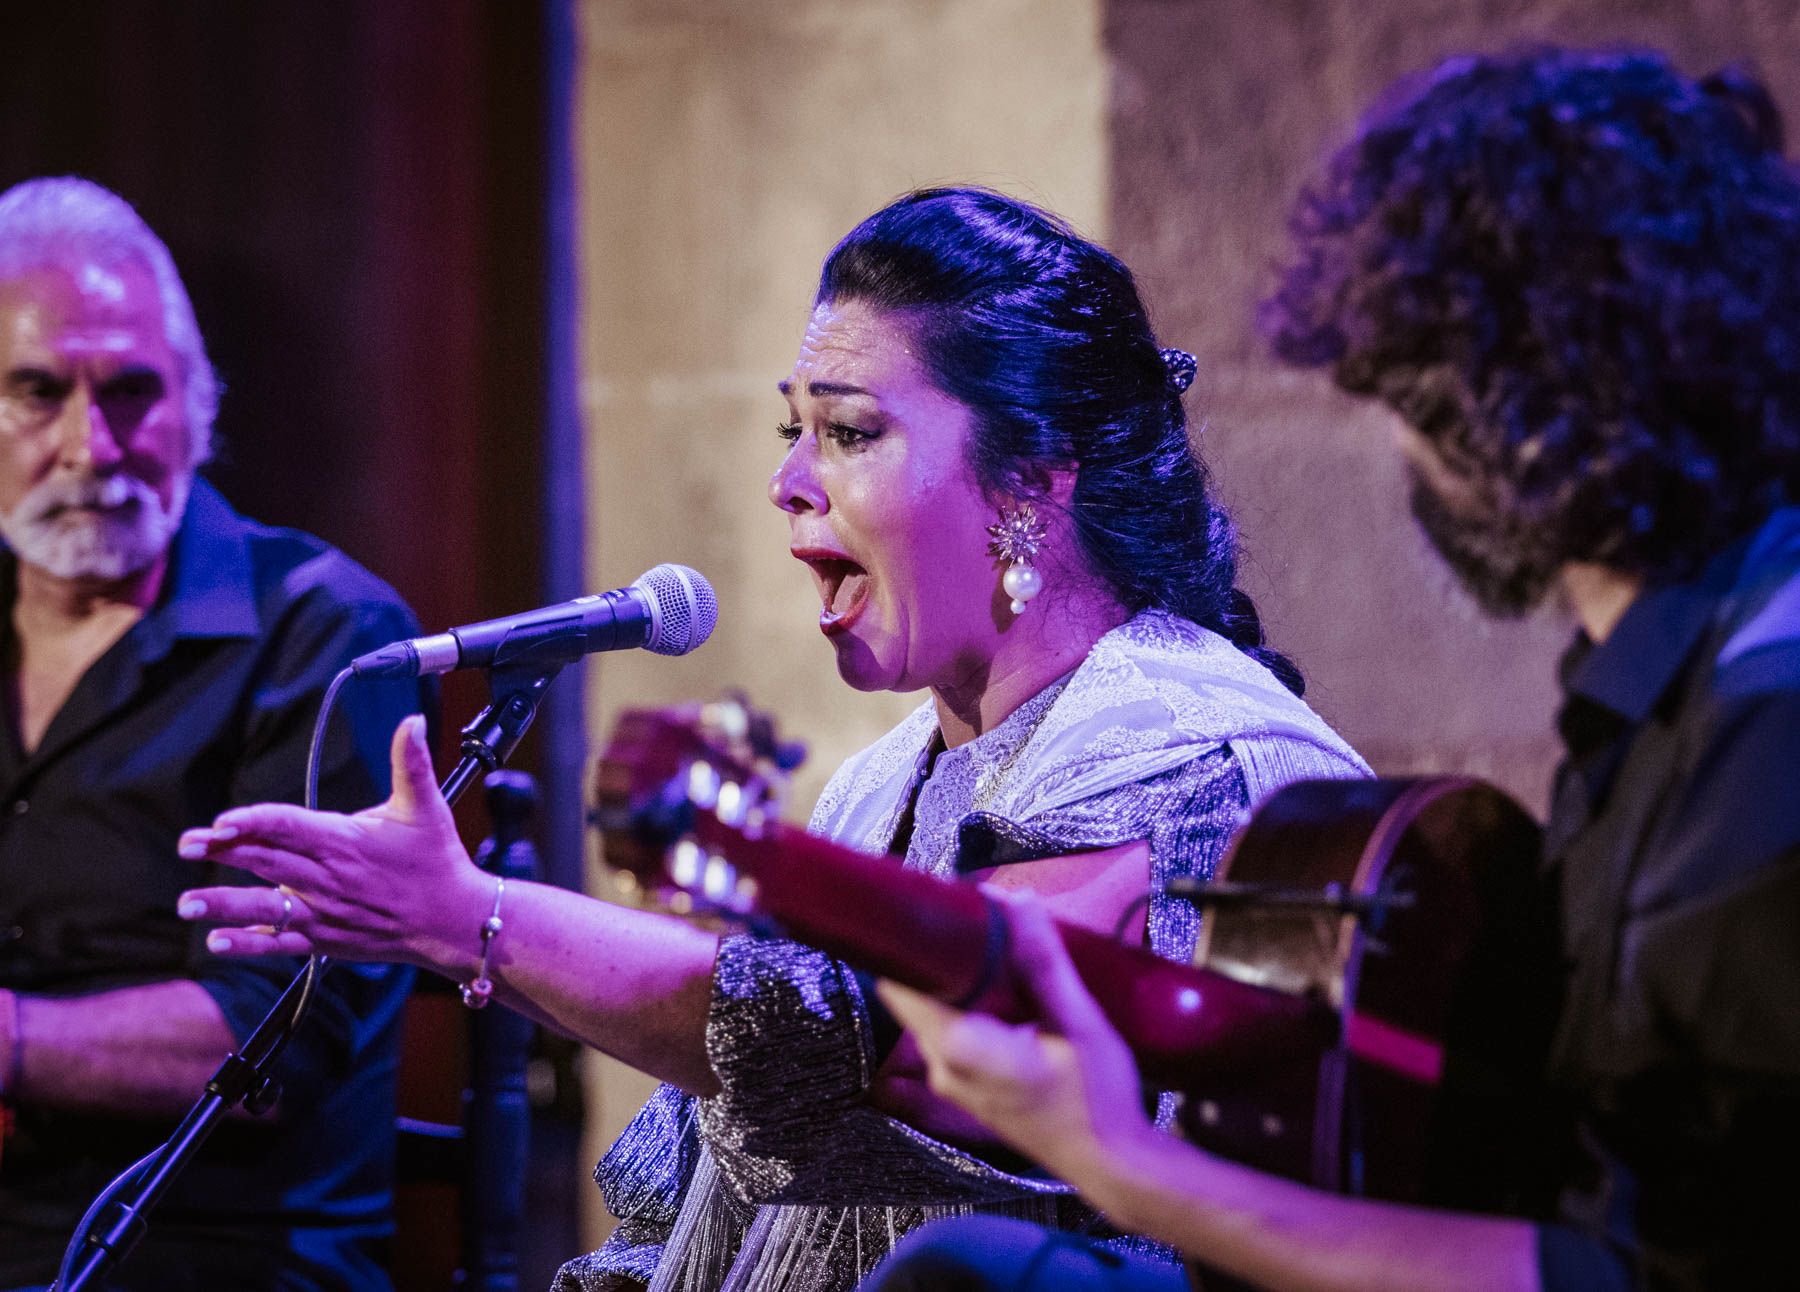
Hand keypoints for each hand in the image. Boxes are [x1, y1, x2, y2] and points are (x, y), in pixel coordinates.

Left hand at [176, 715, 489, 973]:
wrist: (454, 920)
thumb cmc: (438, 860)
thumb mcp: (427, 806)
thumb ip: (413, 762)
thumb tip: (413, 720)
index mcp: (347, 842)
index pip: (290, 826)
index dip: (253, 821)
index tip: (222, 822)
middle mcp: (330, 878)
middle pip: (267, 861)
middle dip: (224, 851)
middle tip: (187, 843)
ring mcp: (326, 912)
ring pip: (266, 906)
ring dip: (224, 904)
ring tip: (187, 904)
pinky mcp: (327, 939)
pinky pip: (282, 942)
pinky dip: (249, 942)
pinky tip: (218, 941)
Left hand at [875, 890, 1158, 1181]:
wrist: (1113, 1166)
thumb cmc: (1097, 1100)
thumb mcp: (1078, 1023)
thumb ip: (1042, 962)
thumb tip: (1016, 901)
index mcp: (958, 1047)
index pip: (898, 983)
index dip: (910, 940)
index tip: (936, 904)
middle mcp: (942, 1067)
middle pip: (917, 994)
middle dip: (943, 954)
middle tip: (981, 918)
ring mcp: (952, 1082)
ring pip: (936, 1012)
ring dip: (960, 980)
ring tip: (1000, 948)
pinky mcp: (968, 1088)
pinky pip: (952, 1033)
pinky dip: (971, 1006)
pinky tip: (1009, 992)